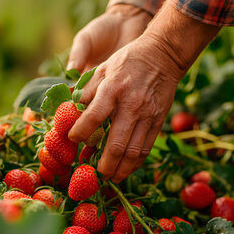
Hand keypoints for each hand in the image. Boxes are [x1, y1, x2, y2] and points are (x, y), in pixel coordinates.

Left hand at [68, 3, 220, 181]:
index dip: (81, 131)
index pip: (94, 116)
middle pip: (117, 143)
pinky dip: (135, 163)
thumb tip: (71, 112)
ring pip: (134, 151)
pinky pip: (146, 148)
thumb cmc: (127, 61)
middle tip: (96, 173)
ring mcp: (147, 115)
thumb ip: (86, 92)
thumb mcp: (102, 68)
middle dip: (105, 164)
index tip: (73, 139)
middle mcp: (131, 105)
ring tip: (111, 177)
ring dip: (121, 169)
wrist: (162, 56)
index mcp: (113, 89)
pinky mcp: (158, 121)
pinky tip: (126, 169)